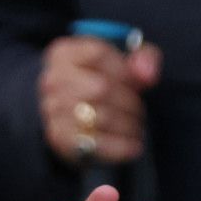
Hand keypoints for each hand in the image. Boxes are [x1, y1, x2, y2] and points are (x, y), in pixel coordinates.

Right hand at [39, 37, 162, 164]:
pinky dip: (122, 146)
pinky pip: (97, 143)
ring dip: (128, 125)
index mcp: (64, 54)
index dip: (126, 70)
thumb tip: (148, 75)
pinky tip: (134, 145)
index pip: (98, 54)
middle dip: (130, 101)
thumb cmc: (103, 83)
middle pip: (102, 87)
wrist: (71, 117)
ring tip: (137, 127)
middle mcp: (52, 80)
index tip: (138, 82)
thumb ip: (144, 58)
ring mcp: (52, 109)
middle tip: (139, 110)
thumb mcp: (124, 62)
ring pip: (102, 117)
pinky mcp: (59, 137)